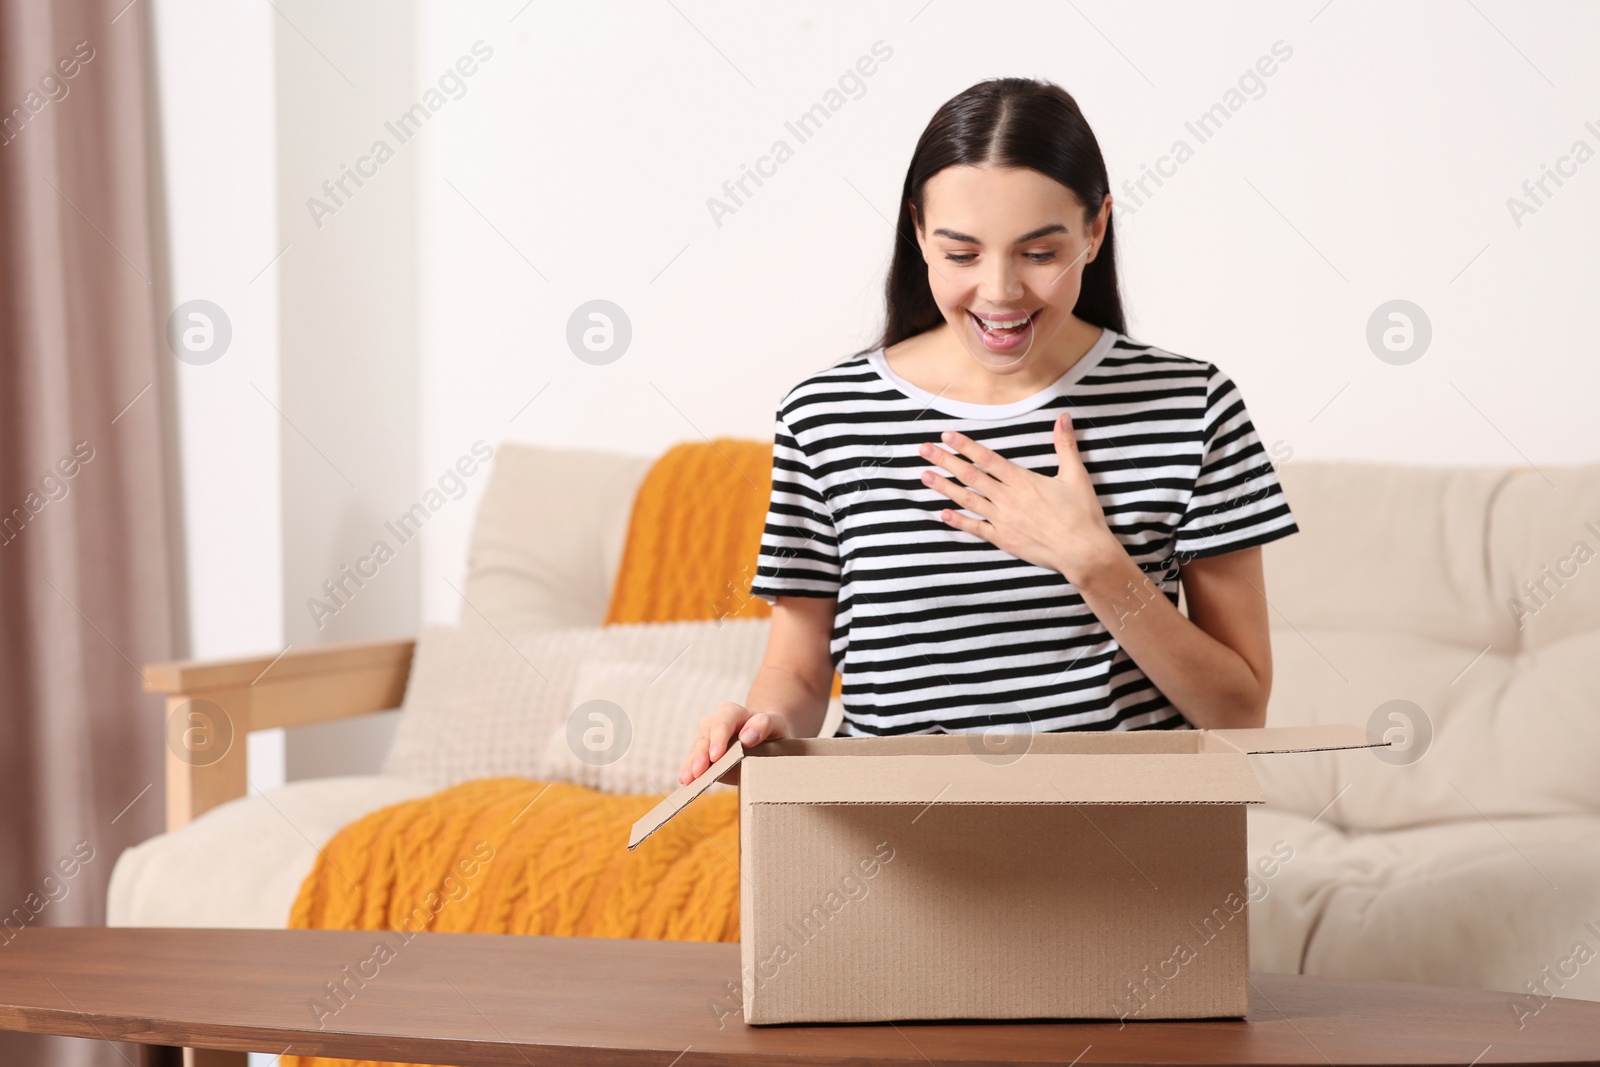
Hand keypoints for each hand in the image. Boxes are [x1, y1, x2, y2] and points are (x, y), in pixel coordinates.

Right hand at [678, 701, 792, 787]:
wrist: (766, 739)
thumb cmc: (772, 732)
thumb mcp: (775, 725)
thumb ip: (764, 725)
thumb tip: (746, 737)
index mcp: (737, 712)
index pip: (726, 718)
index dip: (720, 735)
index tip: (717, 755)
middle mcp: (719, 721)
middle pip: (708, 732)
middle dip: (702, 752)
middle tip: (700, 769)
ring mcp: (709, 736)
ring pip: (698, 745)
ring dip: (692, 762)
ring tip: (688, 778)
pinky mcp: (705, 752)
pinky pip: (695, 758)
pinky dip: (690, 769)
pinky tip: (685, 780)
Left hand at [918, 410, 1119, 585]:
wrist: (1083, 551)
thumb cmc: (1082, 514)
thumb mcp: (1076, 475)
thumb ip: (1065, 445)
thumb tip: (1063, 418)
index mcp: (1022, 481)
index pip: (987, 459)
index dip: (965, 446)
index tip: (946, 436)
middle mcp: (1008, 499)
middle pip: (970, 476)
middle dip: (945, 461)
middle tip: (923, 449)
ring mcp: (1003, 520)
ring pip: (968, 500)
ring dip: (944, 487)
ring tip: (924, 476)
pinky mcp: (1003, 539)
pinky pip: (976, 528)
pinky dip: (958, 521)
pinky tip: (942, 513)